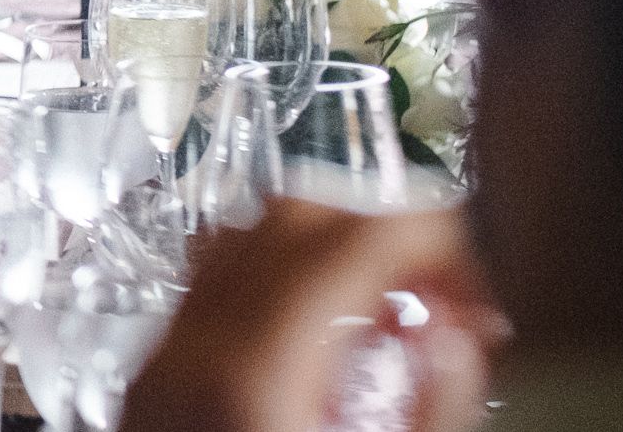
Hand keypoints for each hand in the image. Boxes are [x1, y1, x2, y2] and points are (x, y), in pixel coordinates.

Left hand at [120, 198, 503, 431]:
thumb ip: (430, 409)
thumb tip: (452, 335)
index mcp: (250, 373)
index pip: (349, 235)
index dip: (431, 235)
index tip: (474, 276)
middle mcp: (188, 349)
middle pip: (293, 213)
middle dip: (384, 232)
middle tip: (445, 295)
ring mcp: (157, 361)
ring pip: (245, 234)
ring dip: (329, 246)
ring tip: (393, 314)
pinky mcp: (148, 383)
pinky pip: (210, 283)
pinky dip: (275, 277)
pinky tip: (322, 337)